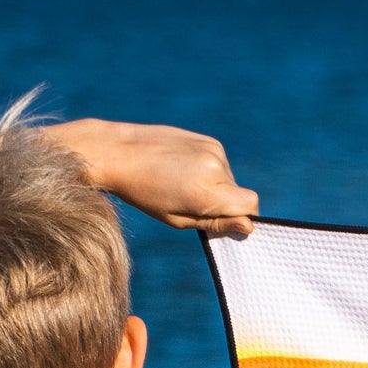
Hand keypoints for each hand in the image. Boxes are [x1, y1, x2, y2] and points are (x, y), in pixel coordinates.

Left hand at [49, 120, 259, 238]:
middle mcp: (215, 167)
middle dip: (223, 202)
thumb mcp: (178, 219)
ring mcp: (213, 150)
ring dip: (215, 185)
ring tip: (182, 182)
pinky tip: (182, 168)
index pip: (250, 205)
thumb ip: (216, 223)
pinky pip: (221, 164)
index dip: (241, 217)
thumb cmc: (144, 193)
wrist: (117, 153)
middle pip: (239, 194)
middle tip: (189, 200)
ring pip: (230, 179)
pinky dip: (209, 170)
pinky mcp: (208, 140)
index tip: (221, 219)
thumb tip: (248, 227)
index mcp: (206, 191)